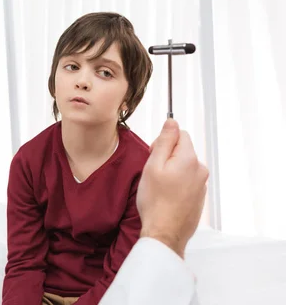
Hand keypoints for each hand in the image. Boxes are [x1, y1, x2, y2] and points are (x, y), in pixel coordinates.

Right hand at [137, 119, 208, 257]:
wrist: (165, 233)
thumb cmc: (156, 201)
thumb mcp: (153, 165)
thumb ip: (164, 141)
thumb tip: (172, 122)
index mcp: (189, 159)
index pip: (179, 134)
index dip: (163, 142)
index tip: (153, 155)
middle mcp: (200, 169)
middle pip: (182, 150)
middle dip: (166, 156)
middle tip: (153, 173)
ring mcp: (201, 184)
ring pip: (183, 166)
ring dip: (171, 171)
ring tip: (158, 187)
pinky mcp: (199, 196)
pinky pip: (186, 180)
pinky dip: (176, 184)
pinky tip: (165, 196)